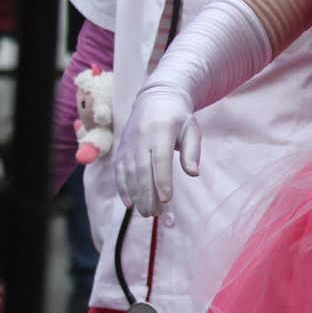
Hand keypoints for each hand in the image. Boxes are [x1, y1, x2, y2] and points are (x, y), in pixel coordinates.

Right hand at [113, 85, 203, 217]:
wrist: (155, 99)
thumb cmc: (179, 118)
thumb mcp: (191, 129)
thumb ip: (192, 151)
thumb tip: (193, 173)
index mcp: (161, 130)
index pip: (159, 159)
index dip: (161, 180)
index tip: (167, 199)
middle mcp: (141, 136)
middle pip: (142, 170)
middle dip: (148, 194)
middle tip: (156, 213)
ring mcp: (128, 143)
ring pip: (129, 173)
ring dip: (136, 195)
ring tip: (147, 212)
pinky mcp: (121, 149)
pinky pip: (118, 171)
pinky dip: (122, 188)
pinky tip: (130, 204)